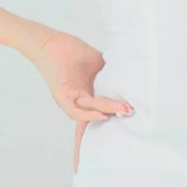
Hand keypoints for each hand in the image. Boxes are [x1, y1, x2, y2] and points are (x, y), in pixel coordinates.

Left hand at [27, 31, 133, 162]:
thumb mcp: (99, 65)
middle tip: (135, 121)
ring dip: (108, 111)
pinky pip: (75, 110)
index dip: (107, 130)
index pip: (100, 115)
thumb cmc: (72, 52)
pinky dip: (89, 114)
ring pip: (91, 113)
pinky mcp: (62, 96)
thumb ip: (112, 74)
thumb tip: (132, 77)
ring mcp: (71, 101)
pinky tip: (102, 113)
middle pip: (97, 121)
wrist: (51, 42)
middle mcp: (80, 102)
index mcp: (89, 96)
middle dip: (114, 126)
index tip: (120, 144)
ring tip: (124, 109)